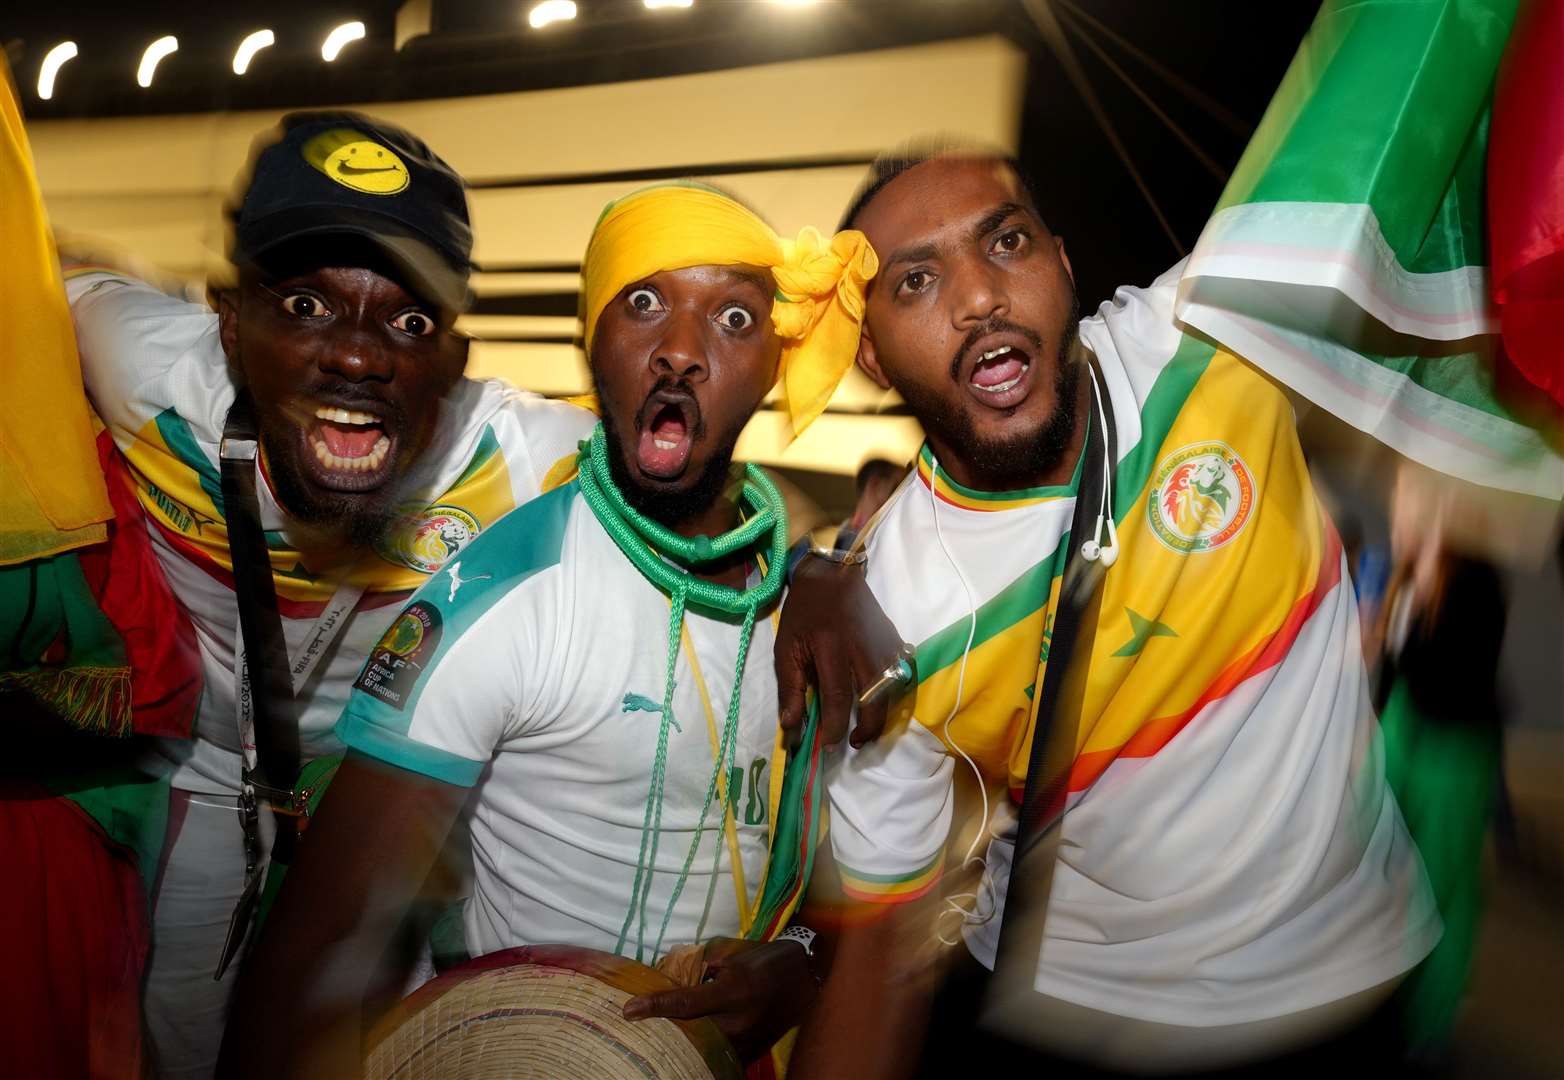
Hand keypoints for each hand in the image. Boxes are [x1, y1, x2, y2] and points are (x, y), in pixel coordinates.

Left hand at [623, 938, 818, 1063]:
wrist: (805, 976)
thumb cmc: (766, 960)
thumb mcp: (732, 957)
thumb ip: (702, 969)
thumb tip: (672, 977)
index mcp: (734, 990)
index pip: (686, 1003)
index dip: (656, 1006)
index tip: (630, 1010)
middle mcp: (739, 1020)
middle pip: (690, 1034)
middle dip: (664, 1032)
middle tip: (639, 1026)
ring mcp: (747, 1041)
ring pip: (703, 1049)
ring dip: (682, 1044)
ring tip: (659, 1038)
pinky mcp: (752, 1052)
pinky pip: (720, 1056)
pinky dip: (702, 1052)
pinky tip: (688, 1047)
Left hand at [775, 555, 906, 748]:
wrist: (833, 575)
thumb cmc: (805, 612)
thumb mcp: (786, 647)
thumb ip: (789, 688)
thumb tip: (791, 726)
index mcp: (832, 649)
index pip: (839, 697)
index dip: (835, 726)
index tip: (829, 745)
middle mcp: (864, 650)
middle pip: (875, 701)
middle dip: (867, 729)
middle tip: (854, 742)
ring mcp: (885, 645)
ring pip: (892, 692)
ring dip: (881, 716)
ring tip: (865, 729)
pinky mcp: (896, 642)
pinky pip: (902, 676)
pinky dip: (893, 695)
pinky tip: (879, 702)